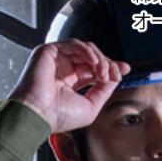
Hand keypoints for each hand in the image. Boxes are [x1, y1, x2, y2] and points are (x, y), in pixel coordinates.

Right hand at [9, 40, 130, 132]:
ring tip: (104, 73)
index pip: (93, 70)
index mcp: (70, 83)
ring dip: (100, 59)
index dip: (110, 68)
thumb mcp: (91, 107)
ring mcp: (56, 59)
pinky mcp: (49, 51)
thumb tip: (115, 78)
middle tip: (117, 73)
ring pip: (85, 49)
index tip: (124, 70)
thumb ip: (104, 91)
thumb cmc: (58, 117)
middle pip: (92, 58)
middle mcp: (63, 70)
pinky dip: (88, 52)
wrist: (37, 115)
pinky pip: (75, 44)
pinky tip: (95, 63)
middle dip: (108, 64)